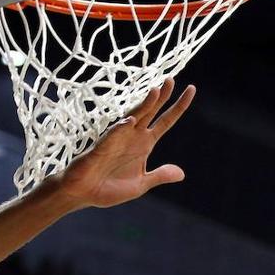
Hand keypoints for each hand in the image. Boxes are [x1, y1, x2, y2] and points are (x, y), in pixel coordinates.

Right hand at [53, 78, 195, 208]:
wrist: (83, 194)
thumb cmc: (108, 188)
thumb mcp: (140, 185)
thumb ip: (159, 176)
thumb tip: (182, 173)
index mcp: (144, 145)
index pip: (166, 122)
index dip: (178, 107)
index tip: (191, 90)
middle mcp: (133, 137)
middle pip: (151, 112)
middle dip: (161, 96)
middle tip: (171, 80)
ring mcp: (118, 139)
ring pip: (133, 117)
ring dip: (144, 105)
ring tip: (156, 91)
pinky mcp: (102, 147)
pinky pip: (113, 135)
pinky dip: (121, 128)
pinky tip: (130, 121)